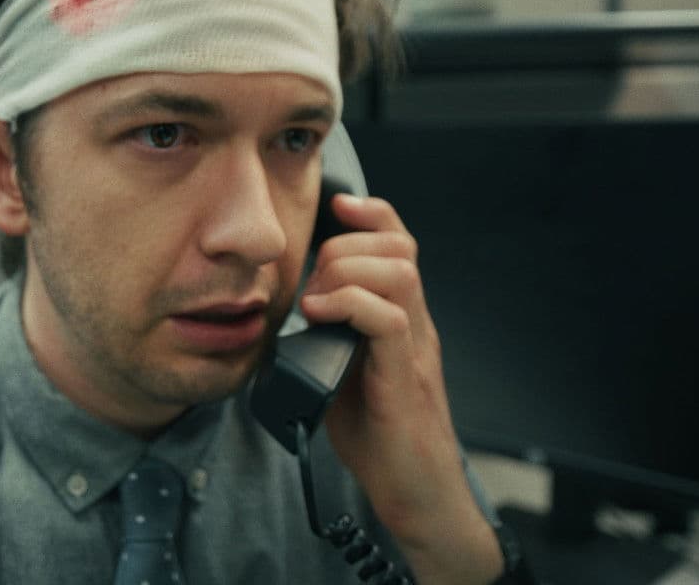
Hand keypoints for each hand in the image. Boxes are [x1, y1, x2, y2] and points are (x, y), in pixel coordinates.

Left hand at [301, 195, 501, 584]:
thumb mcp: (344, 371)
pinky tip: (320, 316)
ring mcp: (414, 351)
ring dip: (347, 272)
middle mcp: (415, 326)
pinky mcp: (404, 381)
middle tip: (314, 284)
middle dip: (346, 247)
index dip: (372, 215)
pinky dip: (351, 305)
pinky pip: (391, 321)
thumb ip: (327, 337)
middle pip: (398, 248)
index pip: (400, 245)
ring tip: (317, 301)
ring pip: (398, 273)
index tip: (338, 205)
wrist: (415, 493)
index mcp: (402, 319)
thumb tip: (282, 313)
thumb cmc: (380, 437)